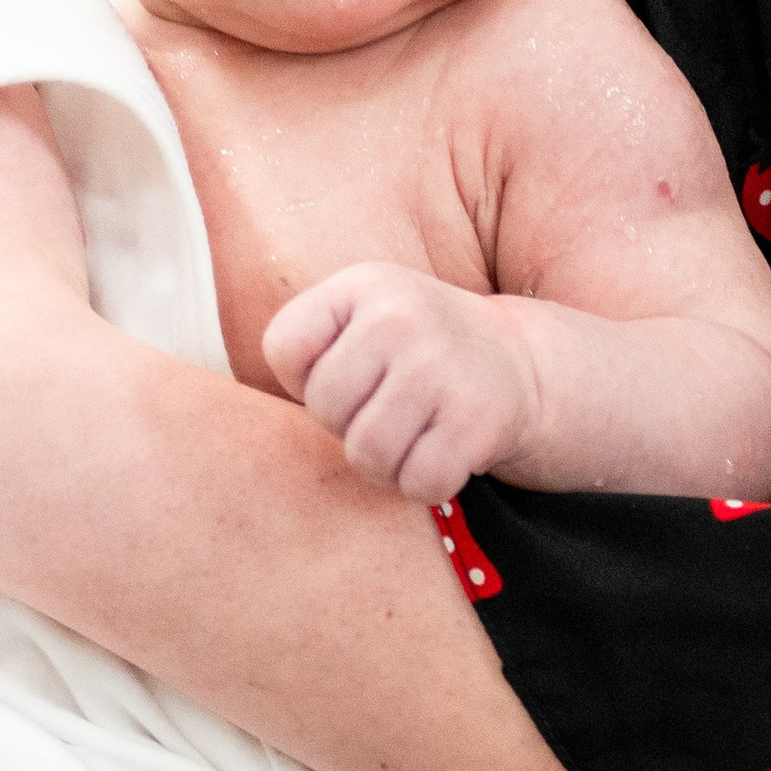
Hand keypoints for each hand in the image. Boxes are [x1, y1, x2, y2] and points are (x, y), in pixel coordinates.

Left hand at [264, 263, 538, 500]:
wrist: (515, 363)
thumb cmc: (413, 353)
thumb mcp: (361, 316)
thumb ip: (306, 345)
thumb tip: (255, 419)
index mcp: (362, 285)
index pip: (285, 347)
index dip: (304, 379)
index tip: (346, 374)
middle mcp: (401, 316)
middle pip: (324, 407)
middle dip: (346, 425)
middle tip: (382, 412)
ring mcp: (440, 367)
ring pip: (367, 452)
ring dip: (384, 464)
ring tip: (408, 437)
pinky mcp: (475, 421)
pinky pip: (418, 481)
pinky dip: (425, 485)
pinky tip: (440, 454)